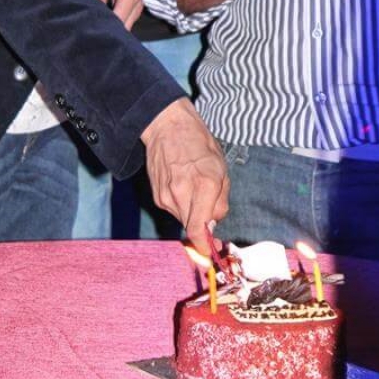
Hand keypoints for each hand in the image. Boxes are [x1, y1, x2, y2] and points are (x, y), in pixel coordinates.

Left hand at [91, 0, 145, 29]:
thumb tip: (93, 13)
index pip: (118, 23)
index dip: (104, 28)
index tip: (89, 28)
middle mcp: (138, 2)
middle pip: (124, 28)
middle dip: (109, 30)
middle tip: (89, 29)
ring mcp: (138, 2)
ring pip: (126, 24)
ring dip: (113, 25)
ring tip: (95, 23)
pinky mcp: (134, 0)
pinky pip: (126, 16)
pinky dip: (116, 18)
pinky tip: (103, 16)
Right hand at [140, 98, 228, 255]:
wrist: (167, 127)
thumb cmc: (198, 143)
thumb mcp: (221, 168)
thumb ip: (220, 200)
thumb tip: (214, 225)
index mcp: (204, 184)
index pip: (199, 229)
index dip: (205, 245)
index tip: (210, 251)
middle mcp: (182, 193)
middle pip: (193, 227)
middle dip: (203, 224)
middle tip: (209, 209)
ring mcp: (166, 196)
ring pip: (184, 218)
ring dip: (192, 212)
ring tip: (194, 186)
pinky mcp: (157, 195)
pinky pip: (174, 209)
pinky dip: (182, 204)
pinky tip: (183, 184)